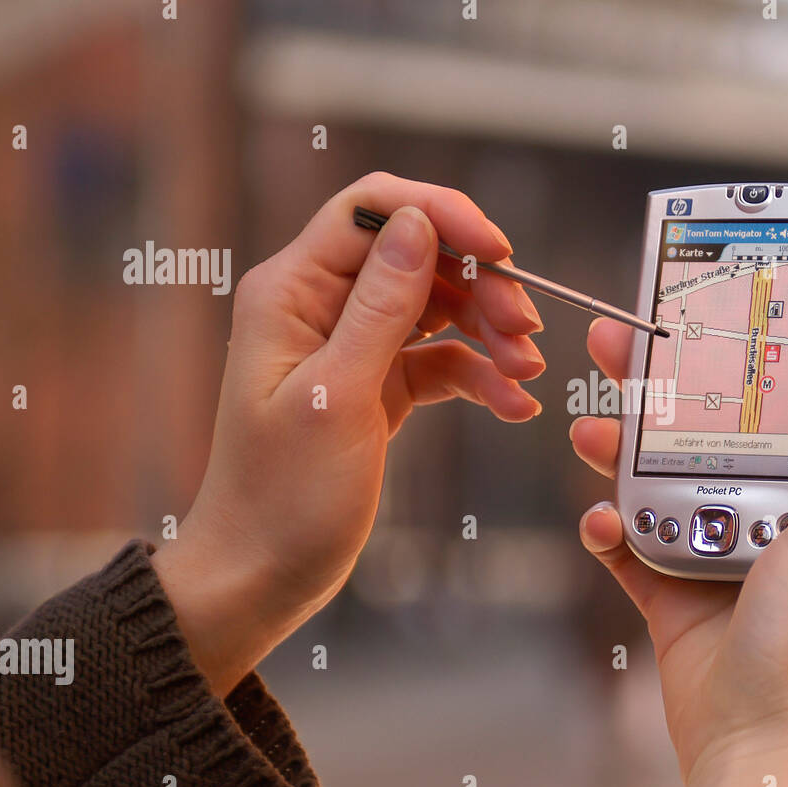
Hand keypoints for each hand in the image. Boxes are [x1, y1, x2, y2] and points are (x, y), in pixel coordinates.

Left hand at [153, 173, 543, 694]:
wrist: (261, 576)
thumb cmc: (281, 498)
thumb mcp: (336, 398)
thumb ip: (380, 307)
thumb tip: (419, 223)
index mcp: (291, 292)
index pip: (372, 210)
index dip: (442, 216)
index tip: (501, 253)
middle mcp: (320, 306)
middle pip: (418, 256)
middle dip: (480, 286)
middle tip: (524, 332)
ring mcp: (352, 346)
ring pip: (437, 306)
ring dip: (488, 333)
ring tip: (526, 373)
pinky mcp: (376, 386)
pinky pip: (440, 360)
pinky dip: (478, 376)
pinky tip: (513, 405)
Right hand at [570, 320, 787, 786]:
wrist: (758, 750)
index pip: (781, 409)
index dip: (742, 360)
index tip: (702, 315)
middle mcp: (772, 522)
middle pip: (707, 435)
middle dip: (660, 393)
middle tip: (613, 346)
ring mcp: (719, 559)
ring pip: (661, 484)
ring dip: (622, 456)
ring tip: (587, 433)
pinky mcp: (675, 596)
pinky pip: (632, 546)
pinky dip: (610, 530)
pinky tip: (598, 522)